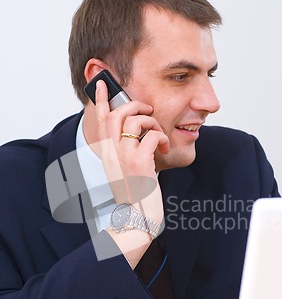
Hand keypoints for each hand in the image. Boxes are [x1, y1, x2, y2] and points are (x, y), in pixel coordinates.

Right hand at [94, 79, 168, 225]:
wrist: (137, 215)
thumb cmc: (135, 193)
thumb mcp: (123, 170)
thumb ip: (124, 151)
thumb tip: (137, 133)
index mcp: (107, 153)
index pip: (99, 120)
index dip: (100, 99)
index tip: (102, 83)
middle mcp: (112, 153)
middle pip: (116, 114)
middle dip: (133, 105)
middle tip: (146, 109)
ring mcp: (124, 157)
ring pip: (136, 121)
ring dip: (152, 123)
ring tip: (159, 135)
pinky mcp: (140, 162)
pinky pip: (152, 136)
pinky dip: (162, 137)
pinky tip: (164, 147)